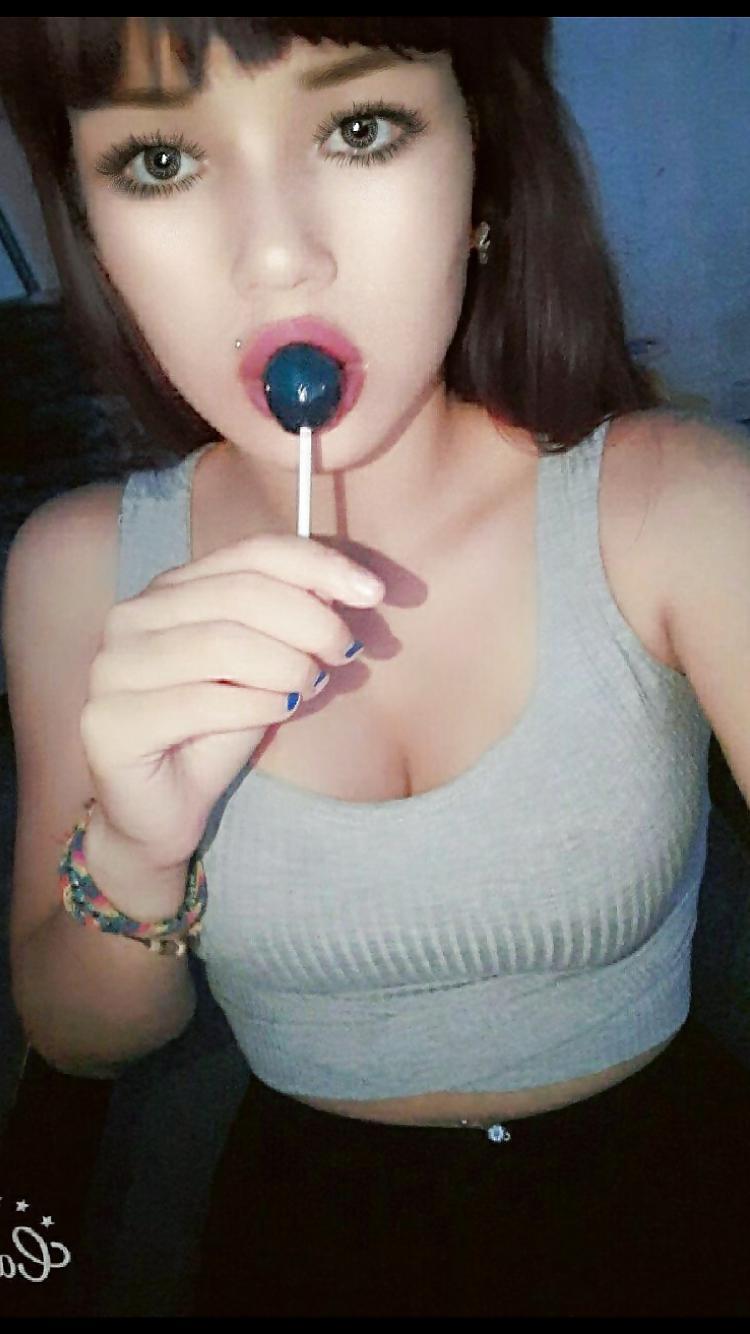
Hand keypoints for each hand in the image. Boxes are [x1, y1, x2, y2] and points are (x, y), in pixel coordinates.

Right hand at [80, 534, 384, 868]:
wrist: (163, 809)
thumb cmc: (218, 731)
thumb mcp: (267, 666)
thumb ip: (292, 621)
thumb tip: (346, 585)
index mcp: (172, 589)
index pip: (253, 553)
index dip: (319, 565)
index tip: (373, 592)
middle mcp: (133, 616)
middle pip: (242, 593)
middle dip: (311, 620)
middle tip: (346, 652)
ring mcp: (113, 667)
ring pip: (223, 643)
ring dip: (287, 665)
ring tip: (310, 687)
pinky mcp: (109, 720)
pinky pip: (204, 701)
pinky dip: (259, 704)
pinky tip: (281, 711)